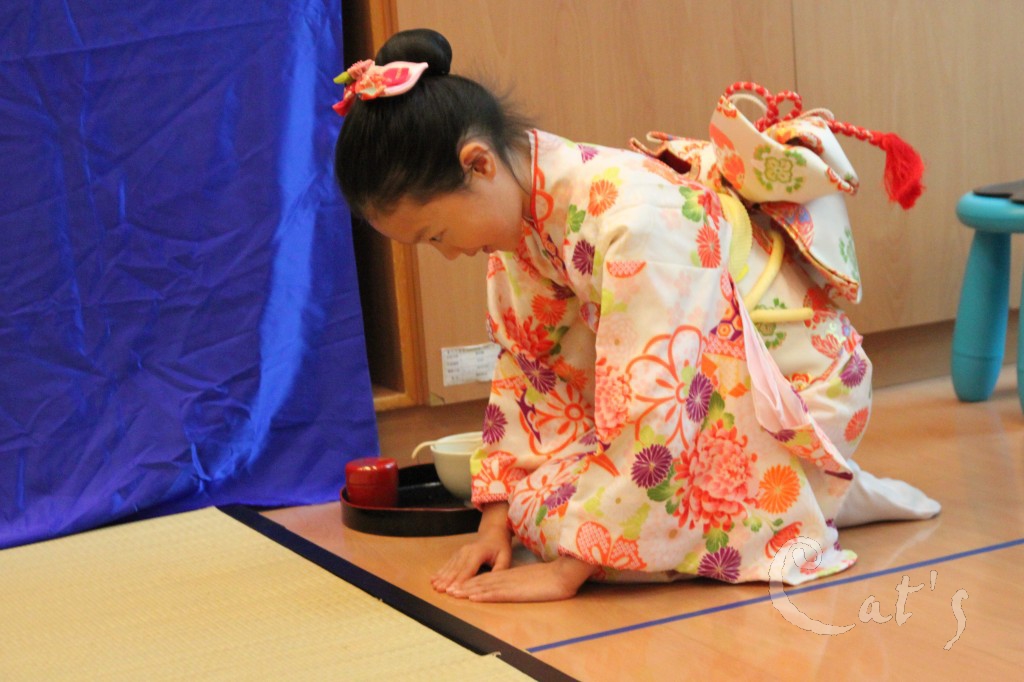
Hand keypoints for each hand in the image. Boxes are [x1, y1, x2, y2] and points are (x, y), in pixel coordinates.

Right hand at [431, 502, 512, 593]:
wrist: (493, 533)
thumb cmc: (500, 547)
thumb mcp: (505, 557)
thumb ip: (499, 570)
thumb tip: (493, 583)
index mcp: (479, 552)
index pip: (468, 569)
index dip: (460, 581)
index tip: (453, 590)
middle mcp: (467, 551)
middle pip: (456, 568)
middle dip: (447, 580)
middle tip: (440, 590)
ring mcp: (460, 552)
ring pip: (450, 566)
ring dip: (441, 577)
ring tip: (434, 585)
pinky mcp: (457, 554)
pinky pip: (448, 564)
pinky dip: (440, 572)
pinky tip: (433, 578)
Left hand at [447, 557, 598, 602]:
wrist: (567, 570)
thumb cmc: (556, 577)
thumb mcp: (536, 579)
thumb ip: (527, 581)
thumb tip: (523, 586)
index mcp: (513, 574)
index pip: (488, 578)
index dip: (472, 582)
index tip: (458, 586)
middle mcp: (509, 577)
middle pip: (481, 581)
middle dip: (463, 586)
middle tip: (447, 589)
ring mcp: (512, 582)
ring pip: (485, 586)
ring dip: (468, 591)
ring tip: (453, 593)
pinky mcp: (518, 589)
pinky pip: (497, 593)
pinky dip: (483, 595)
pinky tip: (473, 597)